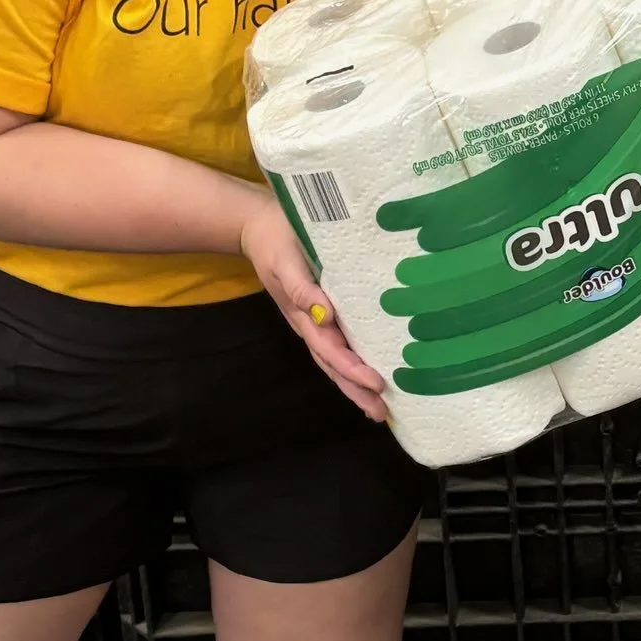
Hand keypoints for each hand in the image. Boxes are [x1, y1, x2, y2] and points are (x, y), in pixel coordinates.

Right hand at [238, 190, 388, 420]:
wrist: (258, 227)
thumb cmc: (277, 241)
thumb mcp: (286, 262)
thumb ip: (303, 289)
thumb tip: (325, 316)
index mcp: (303, 314)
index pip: (331, 350)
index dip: (353, 369)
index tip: (377, 383)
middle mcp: (310, 324)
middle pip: (333, 366)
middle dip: (356, 390)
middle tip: (382, 413)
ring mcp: (313, 322)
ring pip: (334, 361)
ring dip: (354, 385)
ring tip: (377, 408)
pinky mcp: (320, 314)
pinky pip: (337, 345)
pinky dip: (351, 365)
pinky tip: (368, 376)